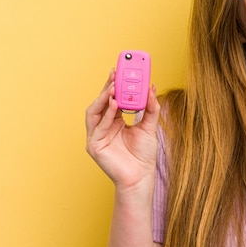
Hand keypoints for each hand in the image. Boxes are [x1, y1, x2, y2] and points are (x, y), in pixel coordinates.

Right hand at [85, 69, 161, 189]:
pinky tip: (115, 104)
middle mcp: (103, 127)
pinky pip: (98, 126)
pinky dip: (106, 114)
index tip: (120, 69)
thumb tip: (151, 87)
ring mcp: (96, 136)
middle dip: (107, 87)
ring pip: (94, 112)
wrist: (141, 176)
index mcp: (114, 121)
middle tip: (115, 74)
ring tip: (113, 87)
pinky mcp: (94, 146)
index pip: (111, 99)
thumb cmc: (143, 155)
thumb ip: (150, 108)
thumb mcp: (149, 126)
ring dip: (103, 98)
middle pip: (101, 102)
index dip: (114, 84)